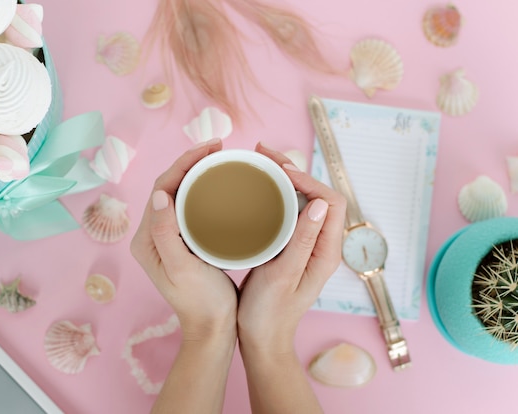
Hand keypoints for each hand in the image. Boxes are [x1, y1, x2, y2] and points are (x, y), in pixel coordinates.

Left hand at [130, 138, 237, 341]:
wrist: (213, 329)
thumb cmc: (201, 302)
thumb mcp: (183, 268)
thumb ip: (167, 233)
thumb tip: (160, 194)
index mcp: (147, 239)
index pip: (162, 188)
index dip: (184, 163)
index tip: (211, 148)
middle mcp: (153, 236)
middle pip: (169, 187)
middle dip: (191, 163)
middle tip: (218, 147)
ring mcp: (168, 239)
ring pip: (180, 195)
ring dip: (197, 174)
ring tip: (219, 160)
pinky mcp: (184, 244)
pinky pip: (190, 208)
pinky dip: (204, 192)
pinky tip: (220, 186)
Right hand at [237, 142, 345, 354]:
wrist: (261, 338)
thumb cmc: (270, 313)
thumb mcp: (284, 275)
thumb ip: (303, 240)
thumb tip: (321, 202)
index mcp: (327, 251)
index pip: (332, 201)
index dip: (309, 180)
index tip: (280, 172)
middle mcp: (321, 244)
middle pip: (318, 196)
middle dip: (293, 170)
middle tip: (263, 154)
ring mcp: (305, 245)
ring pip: (302, 201)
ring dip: (282, 179)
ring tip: (257, 163)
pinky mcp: (289, 247)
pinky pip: (287, 213)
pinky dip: (273, 195)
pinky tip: (255, 190)